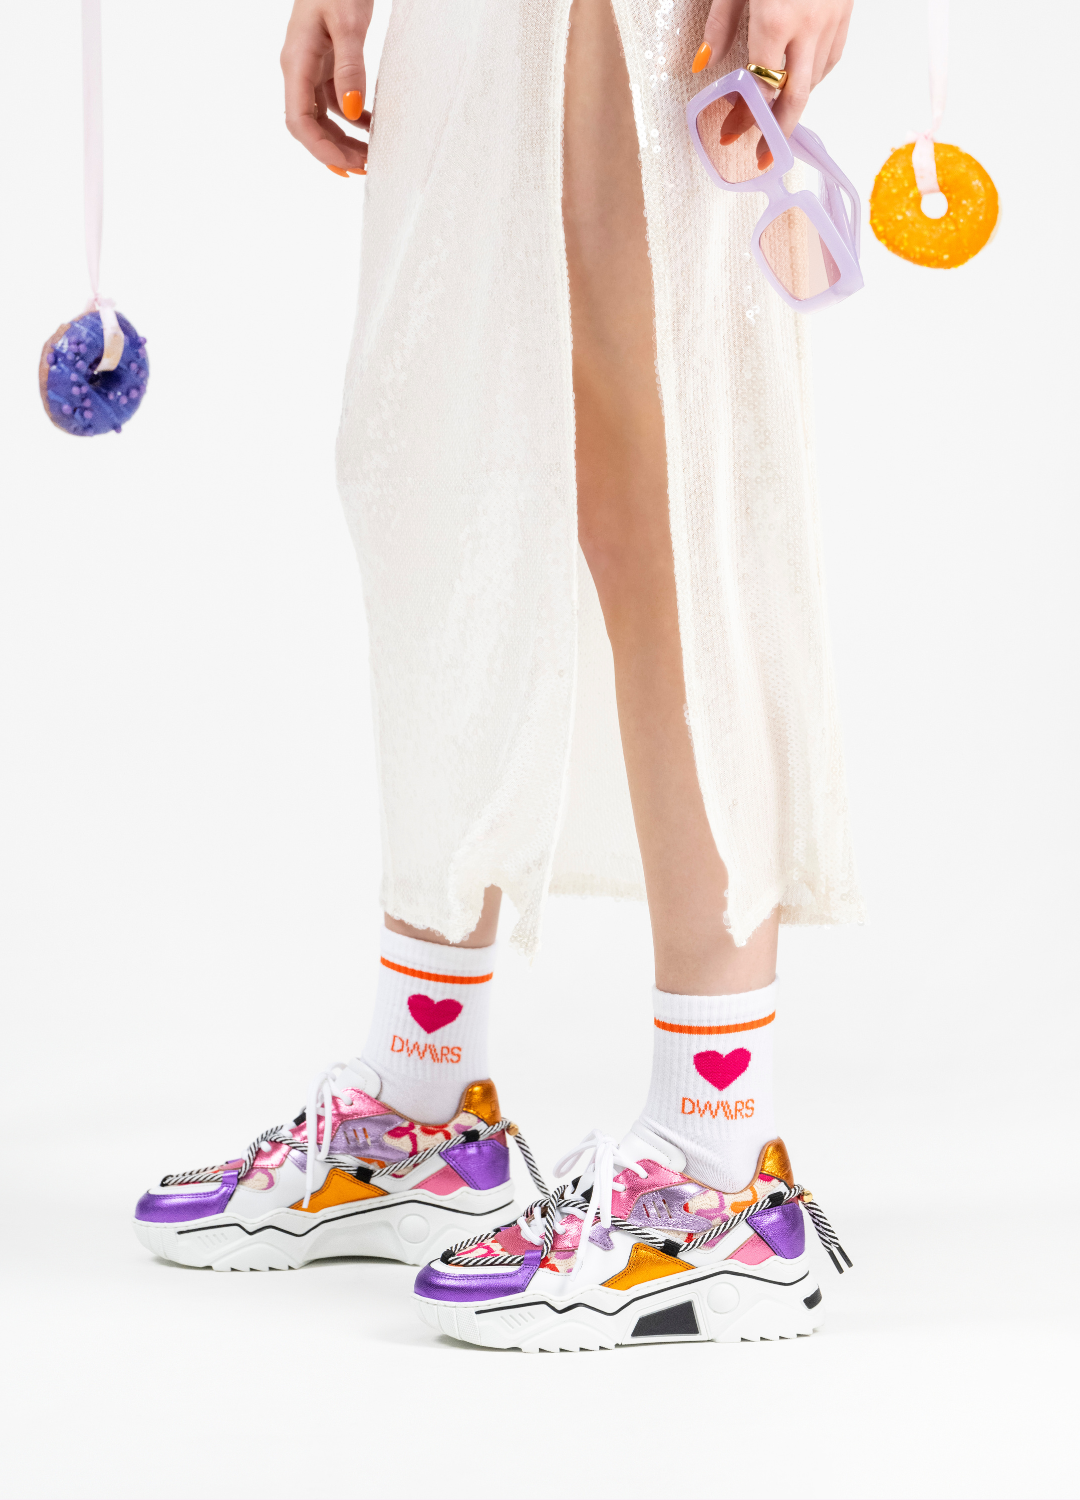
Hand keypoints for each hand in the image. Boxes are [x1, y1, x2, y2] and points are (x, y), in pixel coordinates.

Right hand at [281, 0, 372, 175]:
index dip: (320, 150)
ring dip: (343, 140)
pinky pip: (333, 101)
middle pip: (309, 126)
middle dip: (334, 151)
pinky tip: (372, 127)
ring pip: (321, 118)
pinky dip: (352, 119)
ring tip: (371, 155)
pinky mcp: (324, 63)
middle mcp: (298, 70)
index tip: (348, 166)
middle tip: (366, 167)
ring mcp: (309, 67)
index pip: (298, 122)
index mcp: (296, 63)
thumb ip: (349, 68)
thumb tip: (352, 112)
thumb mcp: (348, 23)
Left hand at [692, 0, 852, 164]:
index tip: (731, 133)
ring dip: (793, 103)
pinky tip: (798, 82)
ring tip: (775, 119)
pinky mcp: (845, 11)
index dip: (745, 115)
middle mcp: (808, 25)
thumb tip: (704, 62)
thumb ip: (721, 22)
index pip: (759, 86)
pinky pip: (831, 57)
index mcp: (776, 18)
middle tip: (764, 155)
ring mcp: (831, 19)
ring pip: (815, 79)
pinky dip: (814, 77)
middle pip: (795, 96)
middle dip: (777, 131)